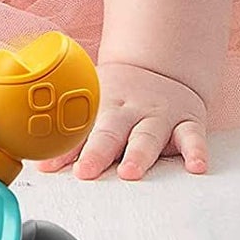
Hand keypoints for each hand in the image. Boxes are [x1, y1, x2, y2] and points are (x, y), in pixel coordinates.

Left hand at [36, 61, 207, 180]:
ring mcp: (159, 116)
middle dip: (97, 152)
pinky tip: (196, 167)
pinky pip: (193, 137)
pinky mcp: (187, 122)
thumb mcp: (94, 107)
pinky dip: (196, 151)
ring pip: (148, 135)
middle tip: (86, 171)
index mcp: (102, 107)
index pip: (79, 129)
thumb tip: (42, 166)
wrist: (159, 67)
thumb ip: (73, 137)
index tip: (49, 166)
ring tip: (129, 172)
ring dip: (138, 154)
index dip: (64, 148)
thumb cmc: (119, 97)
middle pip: (110, 131)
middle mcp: (129, 111)